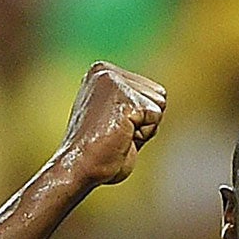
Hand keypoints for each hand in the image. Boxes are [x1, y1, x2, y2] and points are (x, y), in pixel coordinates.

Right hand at [54, 63, 165, 187]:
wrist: (79, 168)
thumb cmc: (98, 150)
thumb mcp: (114, 114)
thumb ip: (133, 100)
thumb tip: (159, 95)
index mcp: (101, 71)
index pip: (150, 89)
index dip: (139, 117)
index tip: (112, 126)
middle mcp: (106, 71)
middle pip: (158, 94)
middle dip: (145, 121)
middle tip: (117, 133)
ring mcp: (115, 83)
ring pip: (160, 104)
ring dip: (144, 128)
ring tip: (118, 135)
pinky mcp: (126, 100)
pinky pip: (156, 117)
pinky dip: (144, 134)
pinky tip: (120, 138)